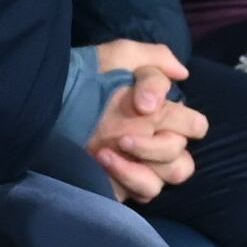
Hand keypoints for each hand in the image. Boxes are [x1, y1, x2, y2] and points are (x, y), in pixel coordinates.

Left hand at [81, 41, 207, 204]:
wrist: (51, 108)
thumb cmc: (86, 80)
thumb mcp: (118, 56)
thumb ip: (155, 58)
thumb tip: (184, 74)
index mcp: (161, 114)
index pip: (195, 125)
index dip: (182, 120)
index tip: (142, 105)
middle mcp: (155, 142)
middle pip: (184, 154)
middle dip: (159, 145)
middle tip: (125, 135)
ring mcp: (141, 165)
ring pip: (173, 174)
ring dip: (145, 159)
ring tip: (111, 148)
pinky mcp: (126, 184)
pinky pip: (148, 190)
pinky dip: (130, 175)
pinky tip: (103, 159)